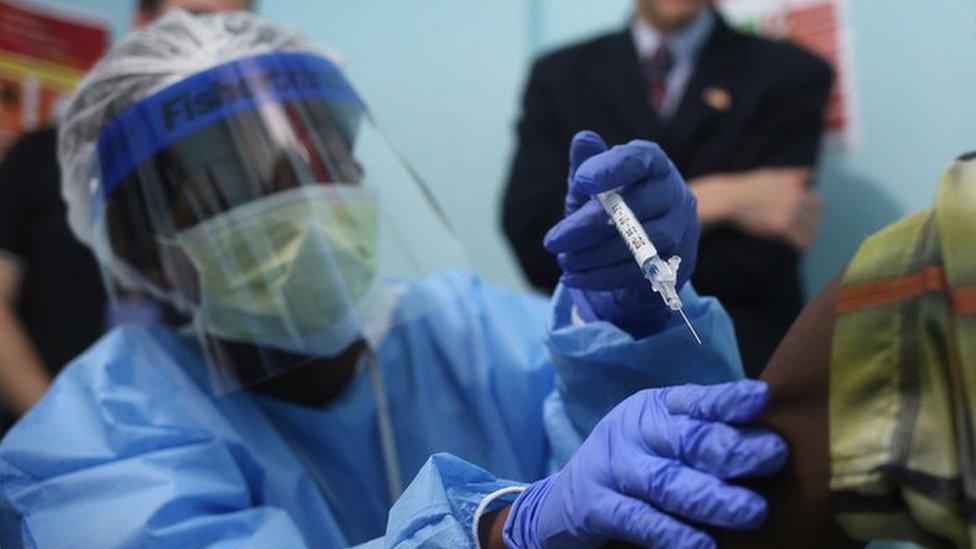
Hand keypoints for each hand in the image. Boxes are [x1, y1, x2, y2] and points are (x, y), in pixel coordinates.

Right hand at [502, 380, 787, 547]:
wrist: (560, 503)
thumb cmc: (631, 468)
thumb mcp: (660, 441)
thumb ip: (702, 435)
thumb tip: (767, 441)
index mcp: (653, 409)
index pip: (696, 400)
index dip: (728, 400)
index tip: (761, 399)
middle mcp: (632, 432)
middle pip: (687, 438)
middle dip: (732, 447)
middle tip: (774, 457)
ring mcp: (612, 468)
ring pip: (667, 482)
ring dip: (712, 497)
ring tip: (752, 511)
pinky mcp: (596, 507)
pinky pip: (639, 520)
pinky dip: (672, 534)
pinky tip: (704, 546)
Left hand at [544, 131, 699, 336]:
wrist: (639, 250)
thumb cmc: (613, 204)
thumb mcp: (595, 184)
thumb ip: (588, 163)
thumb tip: (582, 140)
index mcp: (653, 165)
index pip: (638, 160)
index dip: (611, 168)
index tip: (580, 180)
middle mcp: (674, 194)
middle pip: (635, 207)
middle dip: (588, 226)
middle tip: (553, 241)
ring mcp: (680, 230)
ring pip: (639, 244)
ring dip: (594, 255)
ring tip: (563, 260)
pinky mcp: (675, 265)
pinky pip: (638, 272)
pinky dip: (601, 277)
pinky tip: (573, 277)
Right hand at [701, 168, 821, 250]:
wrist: (730, 199)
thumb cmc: (746, 187)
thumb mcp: (771, 175)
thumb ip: (792, 175)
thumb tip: (811, 173)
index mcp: (795, 186)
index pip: (817, 201)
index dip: (814, 211)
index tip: (809, 218)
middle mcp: (795, 198)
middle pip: (815, 216)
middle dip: (813, 225)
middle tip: (808, 233)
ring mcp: (789, 213)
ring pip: (810, 229)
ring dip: (809, 237)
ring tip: (804, 243)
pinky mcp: (781, 227)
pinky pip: (800, 240)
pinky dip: (802, 246)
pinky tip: (800, 250)